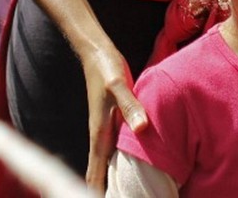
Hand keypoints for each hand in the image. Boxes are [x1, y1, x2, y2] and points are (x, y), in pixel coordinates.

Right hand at [80, 44, 146, 189]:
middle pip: (97, 175)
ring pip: (104, 166)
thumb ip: (131, 105)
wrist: (96, 53)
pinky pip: (112, 154)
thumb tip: (142, 128)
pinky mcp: (112, 125)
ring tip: (118, 197)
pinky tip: (123, 174)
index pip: (95, 173)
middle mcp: (100, 137)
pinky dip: (114, 168)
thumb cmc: (107, 68)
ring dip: (107, 183)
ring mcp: (105, 132)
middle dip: (100, 193)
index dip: (95, 192)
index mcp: (99, 134)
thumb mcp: (119, 84)